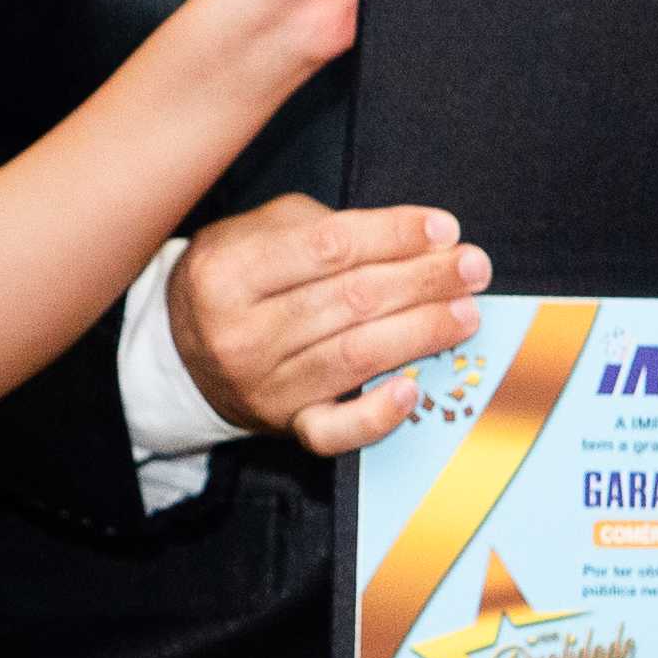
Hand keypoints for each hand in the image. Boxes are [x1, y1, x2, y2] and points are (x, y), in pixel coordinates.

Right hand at [176, 198, 494, 453]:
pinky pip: (333, 431)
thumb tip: (415, 238)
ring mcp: (262, 385)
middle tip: (473, 267)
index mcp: (228, 272)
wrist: (185, 347)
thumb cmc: (239, 276)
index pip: (328, 248)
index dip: (393, 236)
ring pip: (353, 357)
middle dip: (422, 281)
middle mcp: (240, 333)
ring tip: (466, 311)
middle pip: (350, 301)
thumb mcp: (259, 230)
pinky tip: (413, 389)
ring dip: (421, 332)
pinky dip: (376, 415)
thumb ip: (325, 226)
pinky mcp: (282, 424)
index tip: (444, 229)